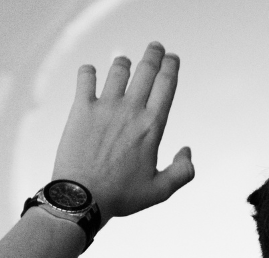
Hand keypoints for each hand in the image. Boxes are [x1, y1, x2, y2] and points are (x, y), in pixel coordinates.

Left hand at [51, 41, 193, 220]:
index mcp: (153, 125)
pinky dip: (88, 71)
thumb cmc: (120, 197)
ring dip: (123, 62)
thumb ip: (182, 172)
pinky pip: (86, 78)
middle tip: (155, 48)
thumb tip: (187, 151)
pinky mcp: (81, 110)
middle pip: (146, 69)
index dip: (171, 65)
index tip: (172, 58)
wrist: (81, 199)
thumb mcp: (160, 191)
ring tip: (124, 62)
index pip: (166, 83)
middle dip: (153, 54)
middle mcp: (131, 110)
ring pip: (118, 69)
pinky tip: (90, 73)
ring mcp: (105, 107)